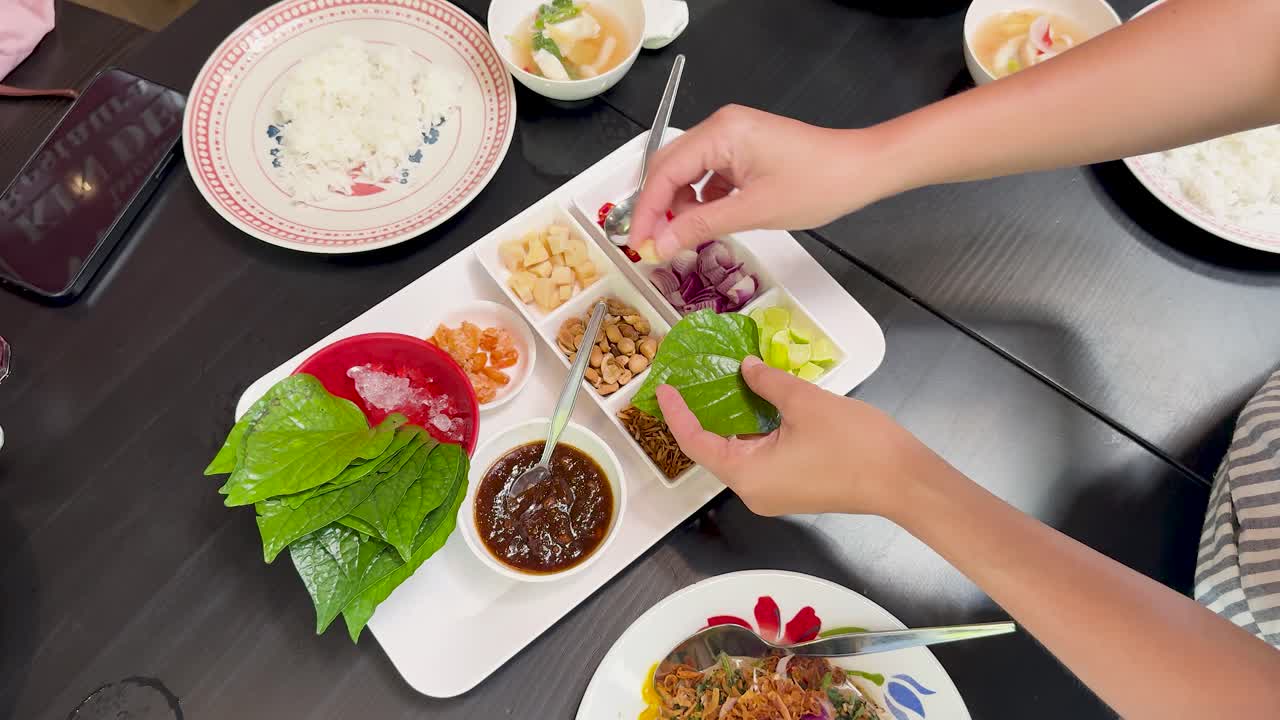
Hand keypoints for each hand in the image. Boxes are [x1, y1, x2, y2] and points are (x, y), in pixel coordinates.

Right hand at [630, 105, 898, 257]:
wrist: (861, 170)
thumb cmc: (817, 183)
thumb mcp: (753, 211)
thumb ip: (701, 226)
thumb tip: (662, 243)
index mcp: (721, 132)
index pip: (665, 171)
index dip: (646, 210)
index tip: (637, 242)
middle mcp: (721, 127)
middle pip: (669, 167)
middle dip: (657, 207)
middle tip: (650, 244)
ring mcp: (733, 137)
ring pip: (687, 173)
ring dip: (679, 205)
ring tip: (679, 237)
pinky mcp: (744, 151)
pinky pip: (708, 175)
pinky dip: (701, 200)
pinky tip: (704, 223)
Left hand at [655, 356, 939, 517]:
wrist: (903, 480)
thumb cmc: (854, 444)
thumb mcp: (804, 402)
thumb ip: (766, 382)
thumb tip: (745, 369)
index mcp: (746, 475)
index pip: (695, 442)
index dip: (676, 413)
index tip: (664, 387)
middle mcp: (753, 492)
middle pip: (715, 449)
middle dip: (703, 413)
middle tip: (692, 378)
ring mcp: (773, 494)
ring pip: (740, 453)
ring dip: (731, 420)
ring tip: (721, 383)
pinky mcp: (792, 490)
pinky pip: (761, 459)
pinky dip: (753, 432)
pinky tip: (755, 403)